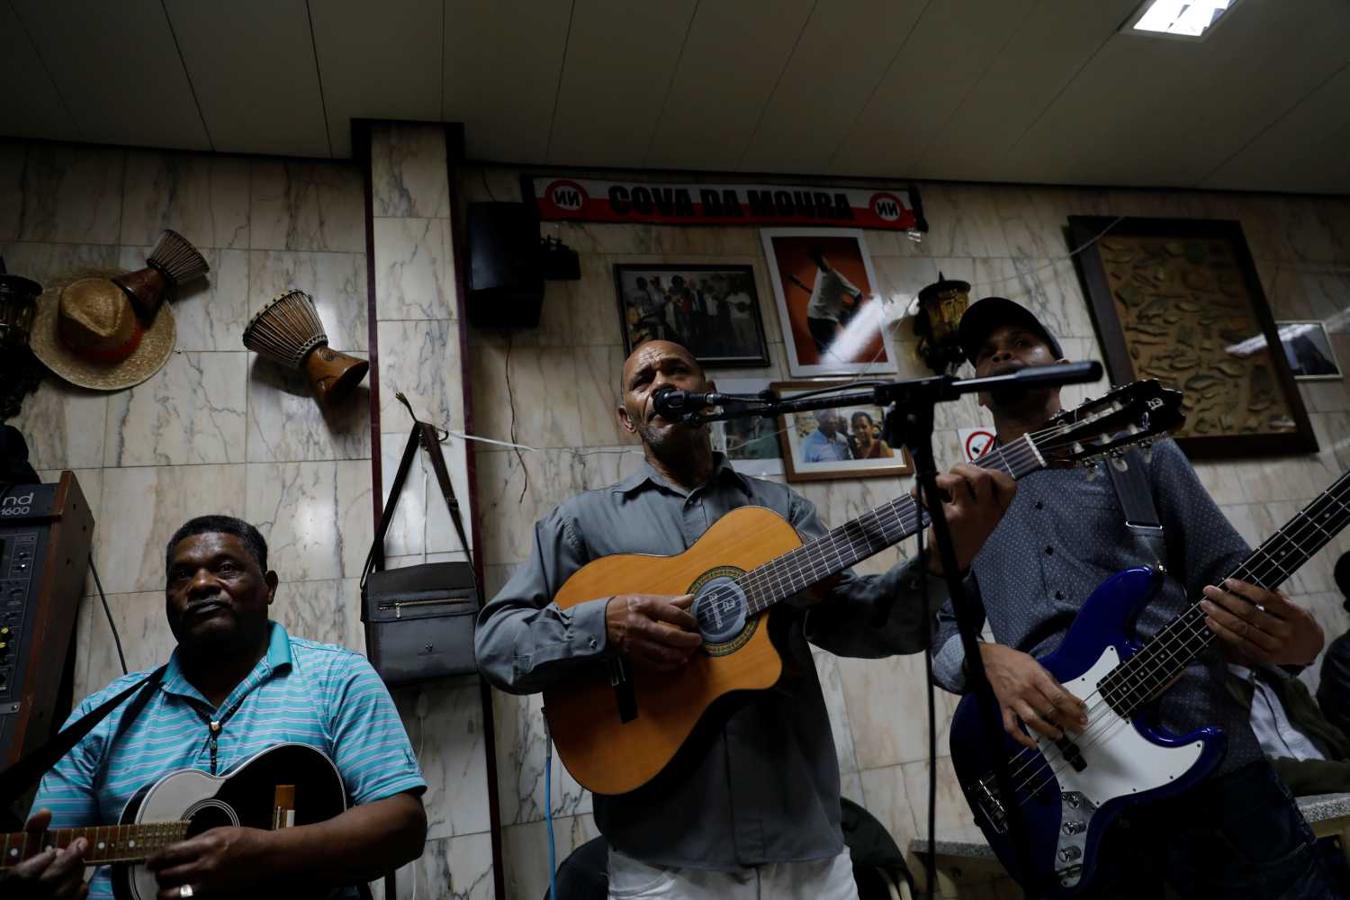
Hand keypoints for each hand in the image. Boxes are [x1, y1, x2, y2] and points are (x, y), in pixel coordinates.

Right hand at [0, 810, 87, 898]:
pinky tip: (78, 880)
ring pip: (61, 894)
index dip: (43, 860)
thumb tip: (45, 812)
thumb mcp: (25, 850)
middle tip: (81, 844)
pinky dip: (80, 889)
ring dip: (76, 873)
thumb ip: (33, 832)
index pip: (23, 875)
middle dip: (67, 861)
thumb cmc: (28, 870)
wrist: (36, 890)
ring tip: (79, 861)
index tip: (55, 850)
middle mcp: (26, 897)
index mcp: (10, 883)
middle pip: (46, 883)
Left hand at [147, 826, 272, 897]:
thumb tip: (178, 850)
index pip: (170, 854)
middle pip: (167, 875)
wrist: (268, 857)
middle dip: (159, 874)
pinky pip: (188, 899)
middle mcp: (205, 866)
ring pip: (172, 894)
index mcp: (206, 845)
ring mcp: (209, 884)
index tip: (149, 861)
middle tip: (157, 872)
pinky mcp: (214, 895)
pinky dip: (181, 897)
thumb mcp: (221, 831)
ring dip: (164, 891)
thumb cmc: (247, 840)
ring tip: (164, 888)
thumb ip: (198, 840)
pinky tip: (181, 893)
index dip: (155, 858)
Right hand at [605, 594, 701, 670]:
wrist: (602, 621)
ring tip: (690, 651)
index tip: (694, 623)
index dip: (688, 619)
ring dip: (681, 654)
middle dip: (688, 640)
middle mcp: (639, 625)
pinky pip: (654, 664)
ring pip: (663, 653)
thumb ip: (670, 600)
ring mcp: (635, 642)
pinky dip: (669, 665)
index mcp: (644, 606)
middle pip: (669, 636)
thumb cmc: (627, 608)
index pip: (672, 614)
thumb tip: (691, 599)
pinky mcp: (632, 655)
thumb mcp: (646, 598)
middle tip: (697, 640)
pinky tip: (678, 661)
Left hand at [917, 464, 1015, 574]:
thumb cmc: (966, 532)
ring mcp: (968, 515)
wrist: (952, 561)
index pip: (1009, 485)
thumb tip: (955, 470)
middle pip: (982, 476)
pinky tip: (919, 494)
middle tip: (953, 475)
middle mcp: (987, 512)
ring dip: (942, 478)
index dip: (993, 473)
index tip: (979, 475)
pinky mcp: (948, 519)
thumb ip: (978, 495)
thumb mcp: (983, 517)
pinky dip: (921, 491)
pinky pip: (932, 496)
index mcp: (999, 510)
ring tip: (936, 484)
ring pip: (956, 482)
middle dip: (963, 468)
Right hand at [979, 644, 1087, 749]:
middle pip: (1048, 710)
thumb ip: (1056, 685)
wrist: (992, 659)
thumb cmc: (1017, 662)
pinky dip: (1021, 738)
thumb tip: (1074, 700)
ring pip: (1031, 720)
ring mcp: (1014, 700)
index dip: (1072, 709)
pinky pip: (1011, 726)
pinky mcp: (1004, 707)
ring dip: (1047, 730)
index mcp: (1036, 678)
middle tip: (1078, 729)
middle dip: (1066, 722)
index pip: (1058, 697)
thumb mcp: (1040, 668)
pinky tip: (1032, 744)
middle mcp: (1025, 690)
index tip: (1082, 717)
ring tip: (1059, 736)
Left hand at [1201, 579, 1323, 666]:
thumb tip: (1248, 581)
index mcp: (1294, 615)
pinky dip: (1223, 632)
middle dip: (1225, 600)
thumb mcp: (1294, 607)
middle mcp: (1285, 631)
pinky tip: (1211, 622)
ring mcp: (1274, 647)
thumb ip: (1274, 596)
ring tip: (1205, 605)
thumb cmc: (1296, 622)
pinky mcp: (1264, 658)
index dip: (1246, 589)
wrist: (1309, 649)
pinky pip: (1239, 643)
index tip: (1228, 581)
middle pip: (1250, 614)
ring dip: (1219, 616)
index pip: (1266, 599)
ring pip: (1242, 629)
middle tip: (1208, 590)